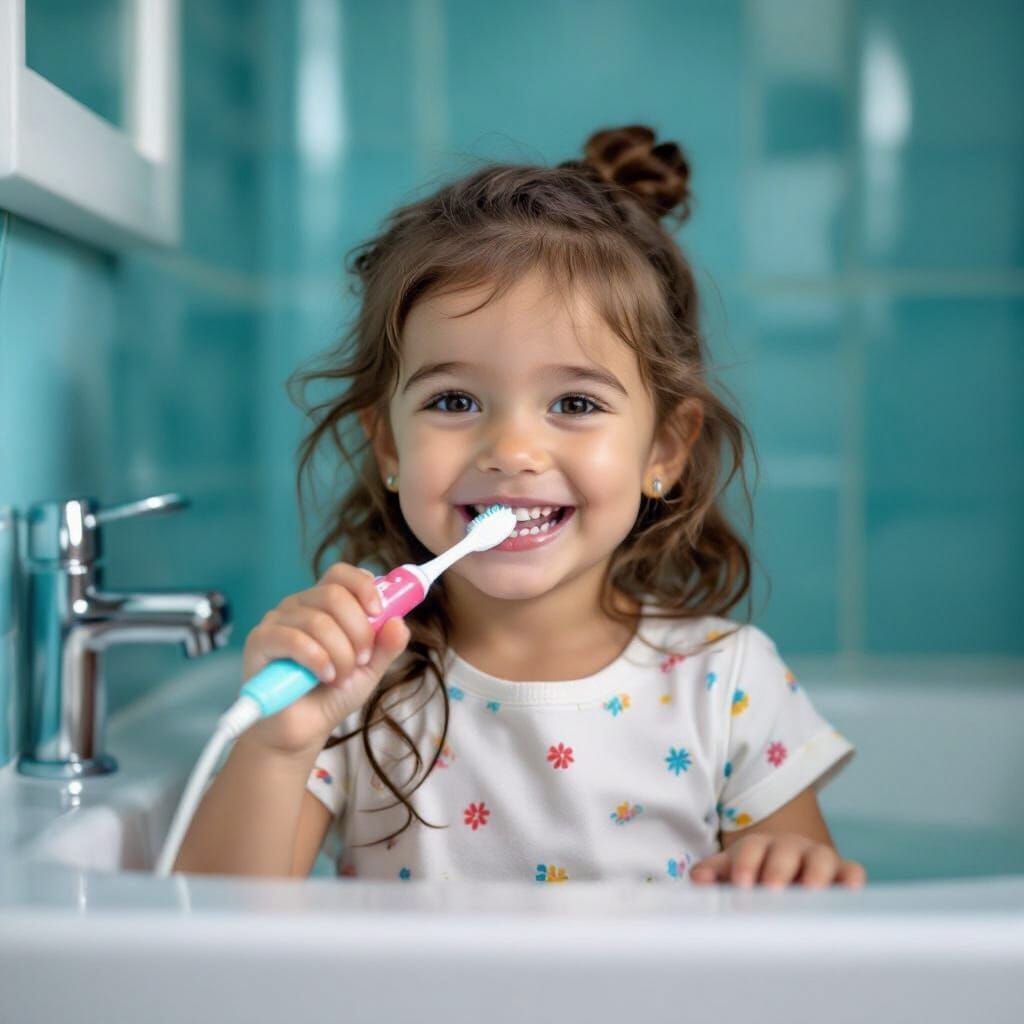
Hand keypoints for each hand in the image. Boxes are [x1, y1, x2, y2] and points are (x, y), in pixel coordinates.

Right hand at [240, 563, 410, 757]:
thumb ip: (387, 646)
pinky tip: (324, 677)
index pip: (341, 574)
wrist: (302, 730)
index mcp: (324, 604)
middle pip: (334, 594)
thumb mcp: (370, 670)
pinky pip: (293, 639)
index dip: (363, 586)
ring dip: (340, 654)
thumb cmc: (332, 695)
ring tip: (340, 677)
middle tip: (362, 660)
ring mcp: (277, 621)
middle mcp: (299, 606)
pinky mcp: (259, 642)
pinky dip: (317, 659)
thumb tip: (400, 622)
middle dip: (358, 630)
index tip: (379, 612)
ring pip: (318, 621)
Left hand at [690, 832, 866, 889]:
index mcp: (760, 846)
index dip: (745, 864)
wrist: (788, 864)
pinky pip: (852, 870)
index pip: (752, 849)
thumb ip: (715, 872)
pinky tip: (850, 892)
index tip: (741, 884)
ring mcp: (818, 859)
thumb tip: (697, 877)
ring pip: (821, 859)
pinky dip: (852, 878)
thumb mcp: (733, 869)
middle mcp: (790, 848)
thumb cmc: (755, 872)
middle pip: (785, 852)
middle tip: (772, 890)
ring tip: (810, 892)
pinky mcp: (843, 873)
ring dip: (816, 874)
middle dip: (778, 870)